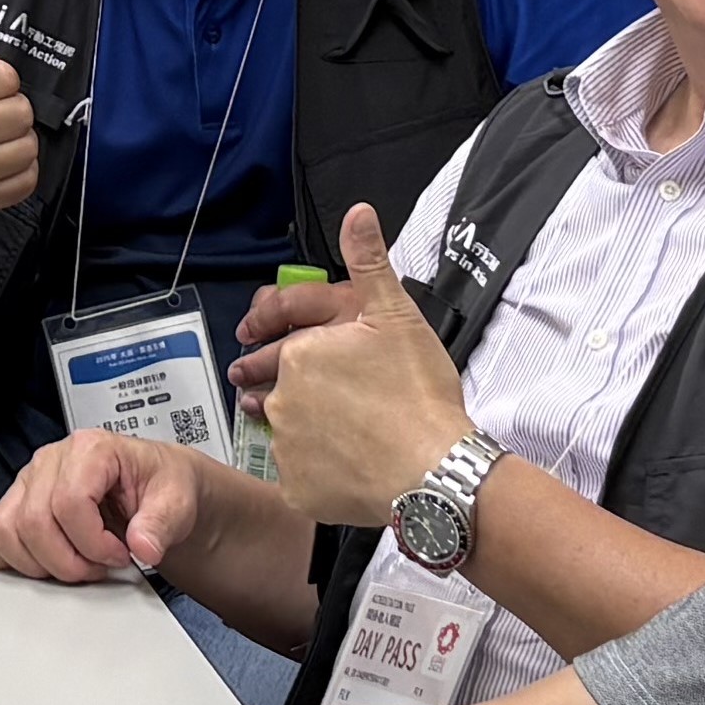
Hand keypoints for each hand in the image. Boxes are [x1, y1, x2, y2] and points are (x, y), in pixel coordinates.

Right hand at [0, 429, 203, 585]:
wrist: (158, 489)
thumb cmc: (162, 486)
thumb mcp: (179, 499)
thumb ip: (162, 521)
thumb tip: (143, 545)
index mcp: (90, 449)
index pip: (68, 502)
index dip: (93, 542)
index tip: (119, 555)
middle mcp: (51, 461)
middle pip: (33, 522)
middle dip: (68, 560)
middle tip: (98, 567)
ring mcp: (29, 482)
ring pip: (4, 531)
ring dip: (39, 563)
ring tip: (75, 564)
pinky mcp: (17, 503)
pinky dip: (3, 554)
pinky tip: (37, 560)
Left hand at [261, 203, 477, 528]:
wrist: (433, 469)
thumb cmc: (418, 395)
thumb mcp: (397, 315)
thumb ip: (369, 263)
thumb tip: (357, 215)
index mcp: (300, 354)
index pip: (280, 344)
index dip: (283, 341)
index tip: (279, 346)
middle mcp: (283, 400)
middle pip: (271, 388)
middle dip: (278, 384)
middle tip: (303, 394)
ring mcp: (288, 448)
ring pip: (283, 433)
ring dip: (295, 428)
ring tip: (329, 430)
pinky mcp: (298, 489)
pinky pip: (297, 476)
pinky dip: (314, 472)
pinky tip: (344, 466)